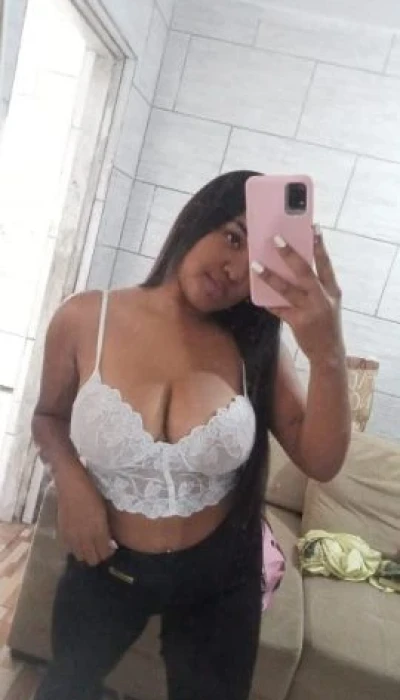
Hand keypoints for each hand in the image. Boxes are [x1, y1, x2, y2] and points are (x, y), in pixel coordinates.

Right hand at [57, 469, 116, 565]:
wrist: (71, 485)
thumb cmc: (91, 493)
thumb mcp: (104, 511)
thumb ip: (106, 529)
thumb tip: (109, 541)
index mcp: (98, 531)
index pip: (104, 554)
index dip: (108, 553)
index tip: (110, 548)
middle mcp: (85, 538)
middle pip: (92, 560)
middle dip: (98, 556)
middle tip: (101, 547)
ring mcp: (72, 537)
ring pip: (80, 557)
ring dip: (86, 553)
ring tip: (89, 544)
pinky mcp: (62, 533)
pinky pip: (70, 549)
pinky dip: (75, 548)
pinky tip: (78, 539)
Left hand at [251, 226, 344, 365]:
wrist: (329, 353)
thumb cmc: (326, 324)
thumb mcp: (328, 303)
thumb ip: (315, 287)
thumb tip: (292, 267)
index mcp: (333, 290)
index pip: (325, 263)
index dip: (319, 245)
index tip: (313, 227)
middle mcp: (323, 298)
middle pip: (305, 271)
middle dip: (290, 254)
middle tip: (276, 239)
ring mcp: (311, 311)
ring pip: (287, 289)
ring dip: (270, 276)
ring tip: (256, 265)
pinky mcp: (298, 323)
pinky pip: (279, 309)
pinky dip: (267, 301)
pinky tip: (255, 294)